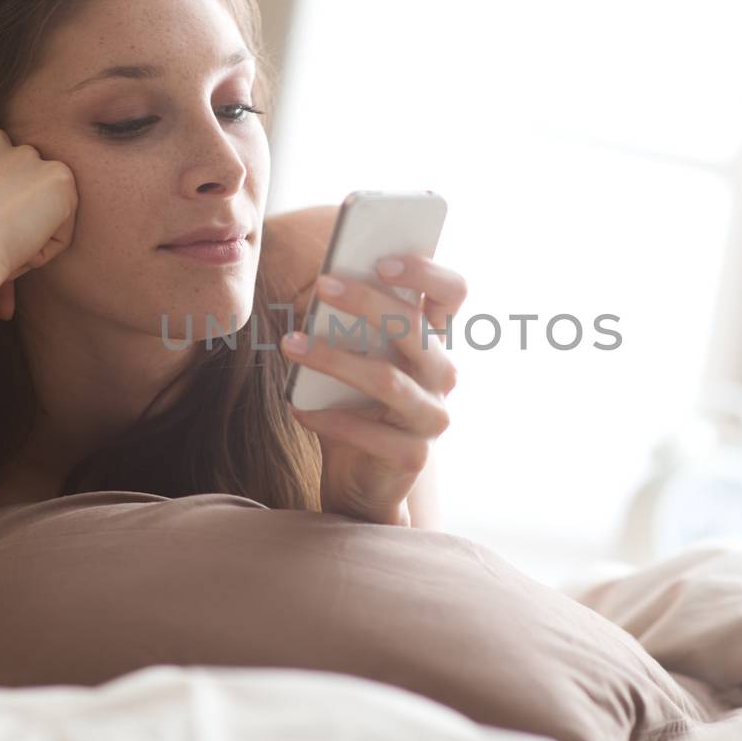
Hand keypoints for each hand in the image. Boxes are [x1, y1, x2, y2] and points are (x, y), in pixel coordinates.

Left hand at [282, 254, 466, 524]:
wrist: (361, 481)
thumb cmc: (352, 407)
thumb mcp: (353, 360)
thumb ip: (350, 327)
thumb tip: (323, 286)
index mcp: (432, 342)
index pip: (452, 292)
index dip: (425, 271)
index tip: (381, 259)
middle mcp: (442, 376)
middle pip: (415, 328)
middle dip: (367, 301)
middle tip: (322, 284)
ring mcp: (432, 418)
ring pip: (387, 379)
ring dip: (334, 359)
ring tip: (290, 344)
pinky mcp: (414, 456)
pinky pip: (370, 433)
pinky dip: (329, 420)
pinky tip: (298, 409)